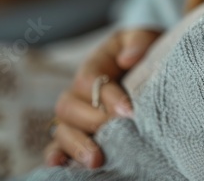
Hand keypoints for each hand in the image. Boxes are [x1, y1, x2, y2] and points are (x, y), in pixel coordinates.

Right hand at [44, 28, 161, 167]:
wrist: (147, 63)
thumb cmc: (145, 51)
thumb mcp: (144, 37)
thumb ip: (138, 42)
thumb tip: (128, 59)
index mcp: (93, 66)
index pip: (89, 80)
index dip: (106, 95)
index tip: (129, 110)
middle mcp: (78, 92)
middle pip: (70, 107)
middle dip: (93, 121)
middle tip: (118, 131)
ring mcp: (75, 115)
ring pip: (62, 129)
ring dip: (76, 145)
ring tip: (96, 159)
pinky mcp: (78, 133)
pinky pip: (58, 146)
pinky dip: (57, 155)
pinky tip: (60, 165)